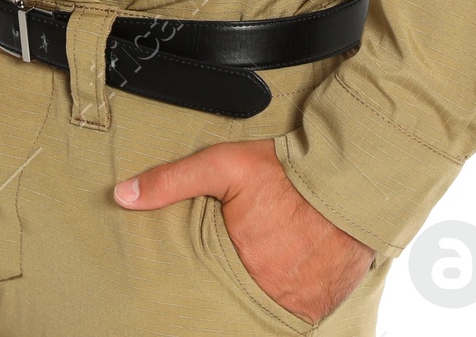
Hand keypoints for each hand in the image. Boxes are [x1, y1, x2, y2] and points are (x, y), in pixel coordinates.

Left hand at [114, 139, 374, 323]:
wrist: (353, 177)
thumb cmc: (288, 172)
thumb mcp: (223, 165)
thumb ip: (171, 181)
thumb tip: (122, 195)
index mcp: (240, 265)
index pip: (208, 294)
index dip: (208, 286)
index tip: (213, 270)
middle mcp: (271, 292)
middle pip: (242, 301)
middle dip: (240, 287)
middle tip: (243, 266)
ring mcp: (302, 302)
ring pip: (273, 309)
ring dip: (269, 292)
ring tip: (267, 270)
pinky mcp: (327, 301)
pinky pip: (303, 311)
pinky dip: (296, 295)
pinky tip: (293, 274)